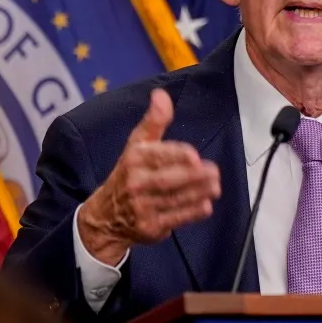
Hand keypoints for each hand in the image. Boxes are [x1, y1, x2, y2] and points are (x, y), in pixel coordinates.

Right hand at [78, 89, 221, 266]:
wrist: (106, 216)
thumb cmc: (128, 175)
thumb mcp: (136, 145)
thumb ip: (154, 122)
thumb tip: (161, 95)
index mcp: (133, 159)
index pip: (157, 155)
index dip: (177, 156)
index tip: (195, 156)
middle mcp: (136, 183)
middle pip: (168, 179)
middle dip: (194, 176)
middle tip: (213, 171)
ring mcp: (142, 207)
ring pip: (175, 199)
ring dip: (199, 193)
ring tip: (215, 186)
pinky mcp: (150, 227)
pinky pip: (175, 218)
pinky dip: (192, 213)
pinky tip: (205, 205)